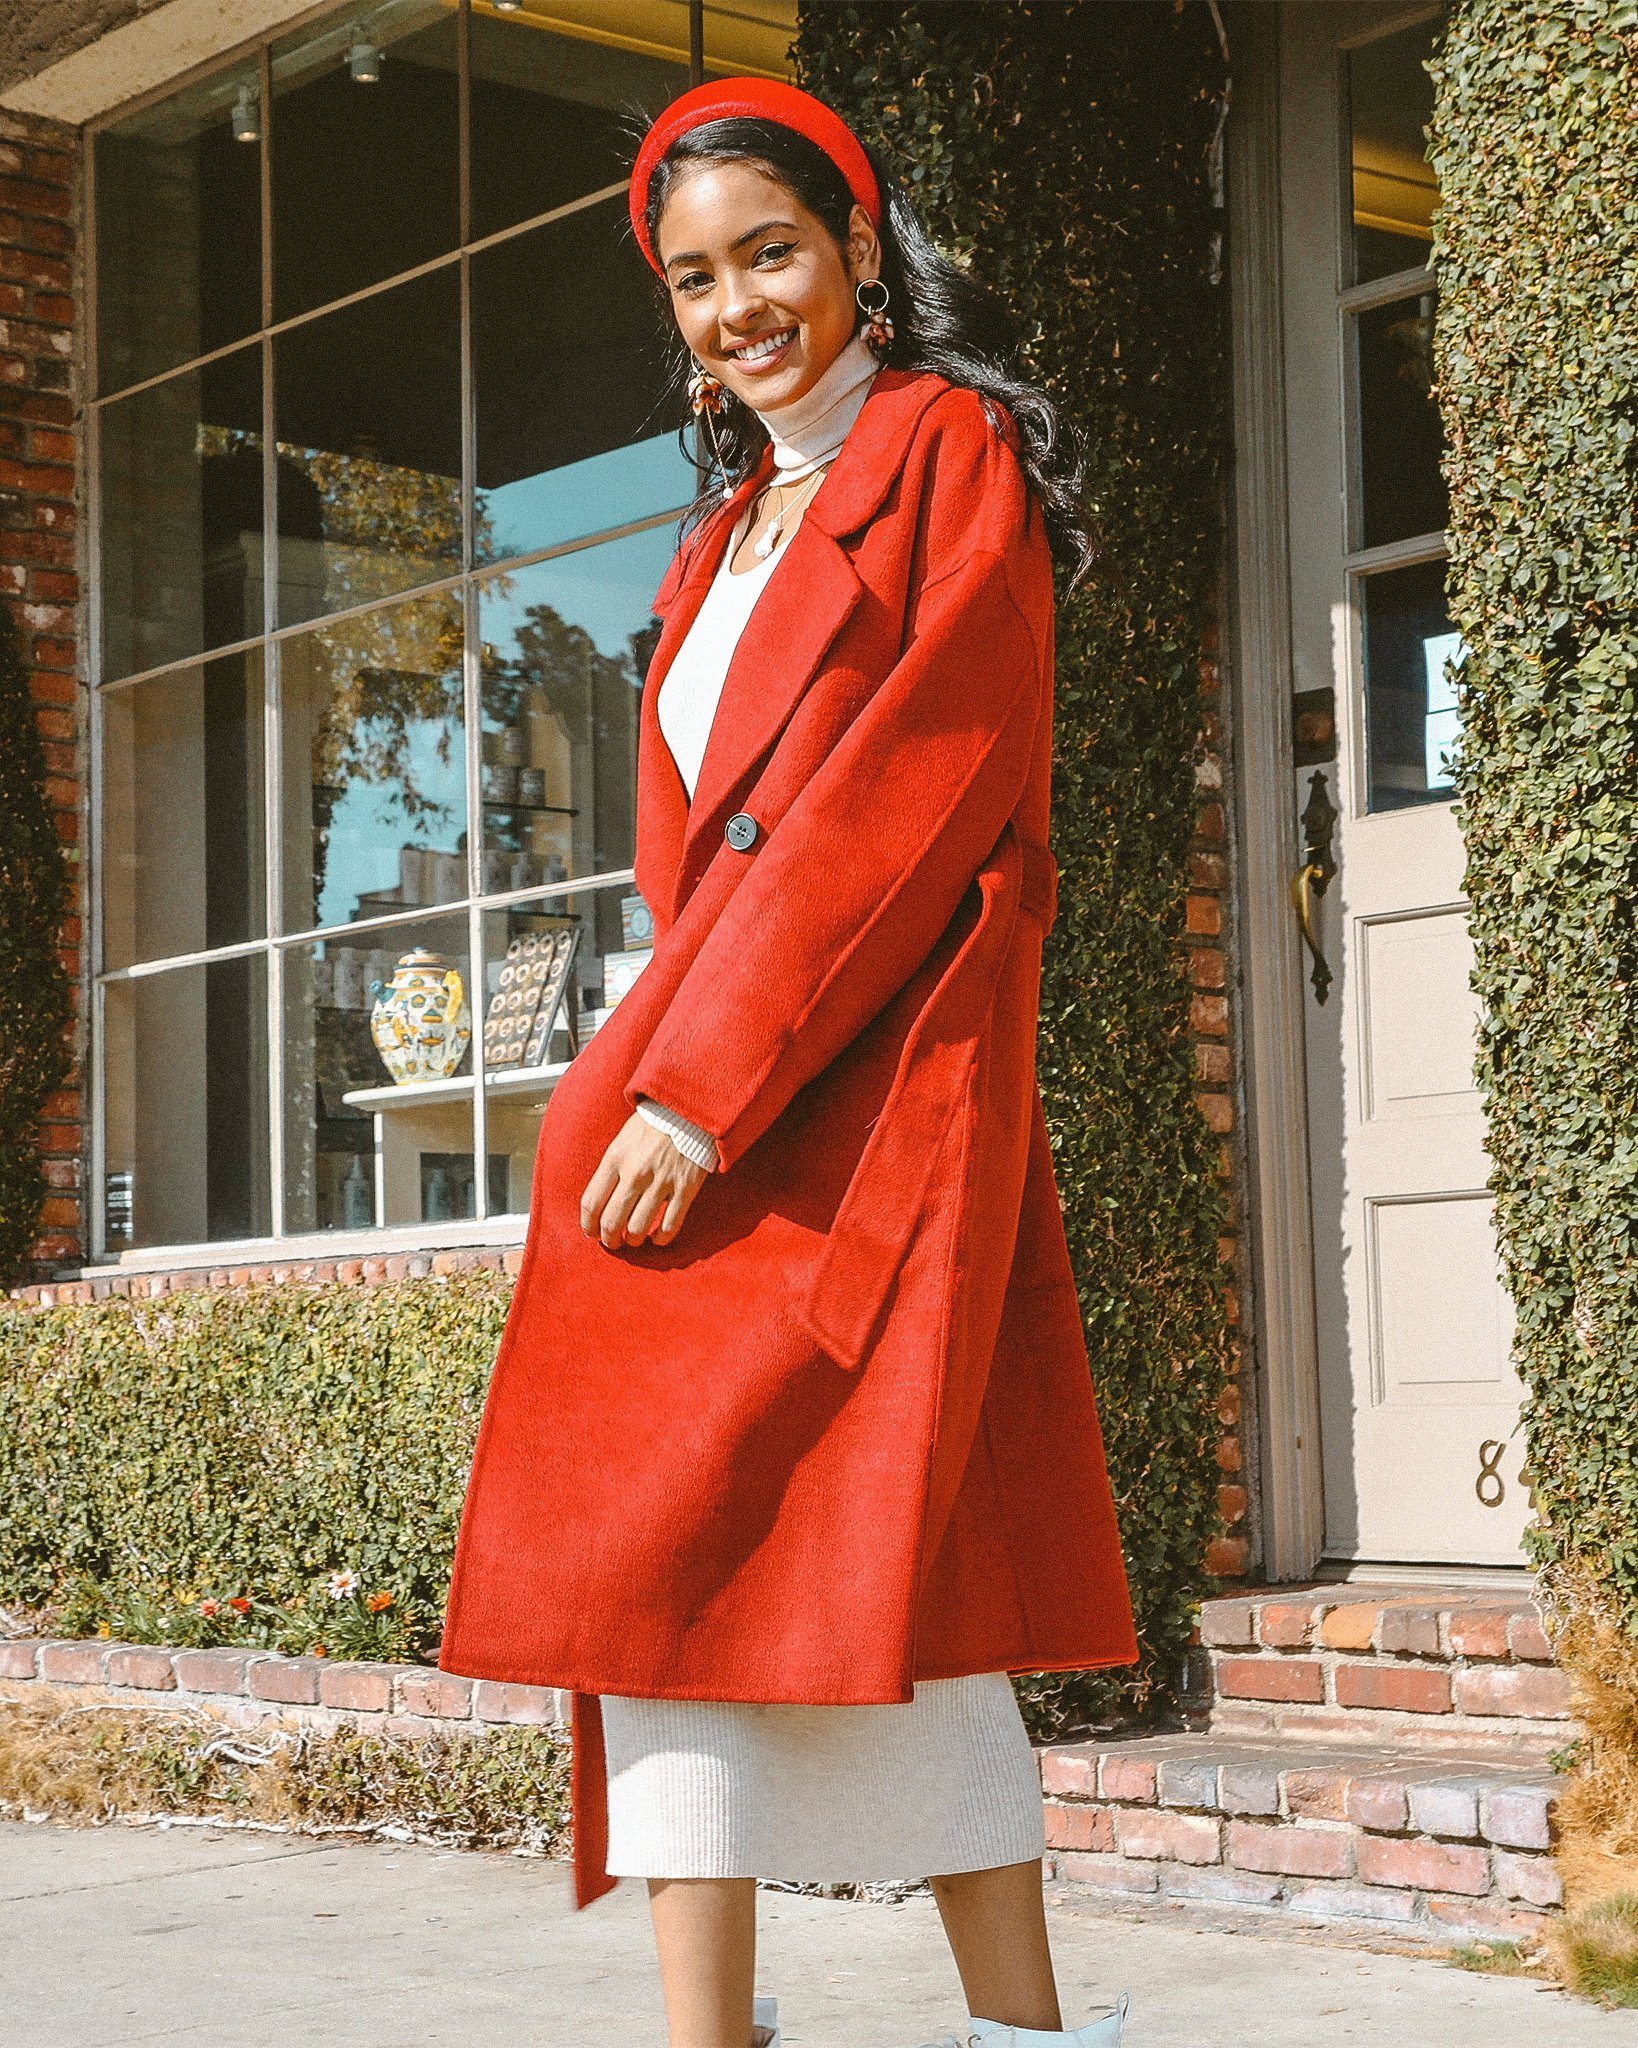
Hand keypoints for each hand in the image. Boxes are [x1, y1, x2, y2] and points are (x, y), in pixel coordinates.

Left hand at [580, 1112, 707, 1248]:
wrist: (688, 1110)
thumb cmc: (652, 1126)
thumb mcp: (621, 1141)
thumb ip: (610, 1170)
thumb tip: (601, 1203)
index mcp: (615, 1159)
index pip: (591, 1203)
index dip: (588, 1225)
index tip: (591, 1232)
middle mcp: (635, 1174)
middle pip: (612, 1221)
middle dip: (608, 1238)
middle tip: (611, 1241)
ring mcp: (661, 1183)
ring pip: (638, 1228)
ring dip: (632, 1240)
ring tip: (633, 1239)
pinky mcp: (685, 1189)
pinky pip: (669, 1225)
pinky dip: (660, 1238)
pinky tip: (656, 1238)